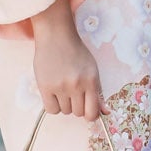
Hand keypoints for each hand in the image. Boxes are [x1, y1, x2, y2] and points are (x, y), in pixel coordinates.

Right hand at [31, 0, 104, 119]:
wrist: (56, 36)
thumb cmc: (75, 52)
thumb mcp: (92, 69)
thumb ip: (98, 92)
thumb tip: (105, 113)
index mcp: (92, 81)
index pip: (92, 112)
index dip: (89, 115)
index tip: (86, 111)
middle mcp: (77, 85)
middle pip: (78, 113)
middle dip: (76, 106)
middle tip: (72, 93)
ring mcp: (61, 87)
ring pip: (65, 111)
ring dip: (64, 104)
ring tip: (62, 89)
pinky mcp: (45, 87)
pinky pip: (51, 110)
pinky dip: (53, 105)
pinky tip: (53, 94)